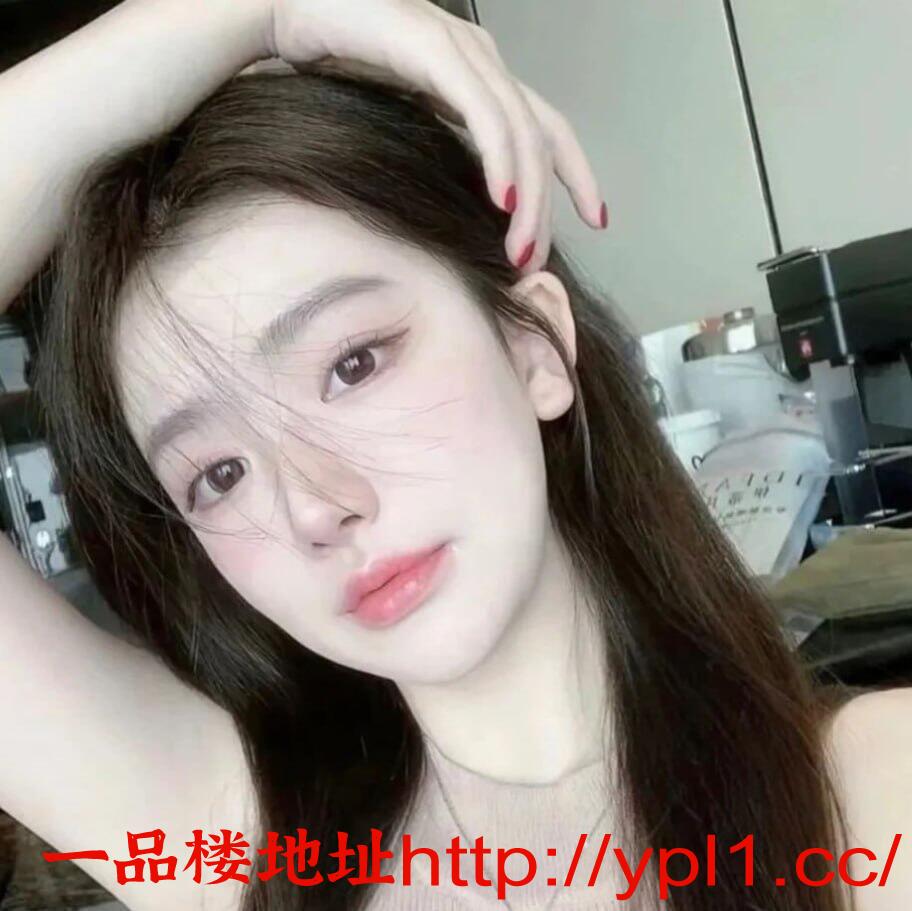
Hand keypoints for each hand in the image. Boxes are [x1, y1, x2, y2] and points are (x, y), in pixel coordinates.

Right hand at [267, 0, 606, 272]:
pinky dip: (500, 157)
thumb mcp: (398, 115)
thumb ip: (434, 143)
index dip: (575, 173)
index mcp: (478, 75)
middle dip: (549, 206)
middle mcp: (481, 58)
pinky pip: (482, 111)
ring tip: (521, 251)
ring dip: (528, 198)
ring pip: (520, 130)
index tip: (596, 218)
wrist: (281, 8)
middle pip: (540, 138)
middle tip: (536, 263)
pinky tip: (503, 199)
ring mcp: (462, 49)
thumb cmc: (332, 62)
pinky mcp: (434, 48)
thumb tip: (456, 201)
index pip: (543, 127)